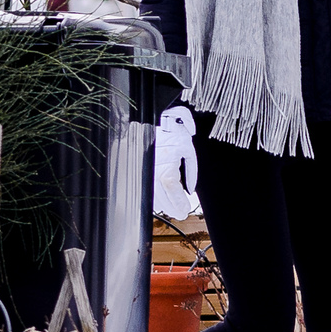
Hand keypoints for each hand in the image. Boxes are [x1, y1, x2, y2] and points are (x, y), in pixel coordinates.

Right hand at [154, 105, 198, 220]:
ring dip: (163, 203)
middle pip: (161, 199)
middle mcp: (153, 173)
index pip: (173, 193)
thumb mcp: (188, 149)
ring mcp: (144, 171)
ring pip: (151, 195)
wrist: (153, 119)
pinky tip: (161, 196)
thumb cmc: (171, 131)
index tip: (185, 210)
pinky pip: (145, 187)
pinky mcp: (139, 169)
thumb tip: (190, 188)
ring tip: (173, 206)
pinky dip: (153, 194)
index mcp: (166, 169)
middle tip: (181, 212)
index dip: (179, 204)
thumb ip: (191, 171)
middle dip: (172, 208)